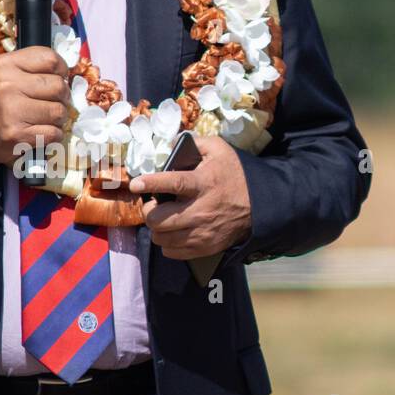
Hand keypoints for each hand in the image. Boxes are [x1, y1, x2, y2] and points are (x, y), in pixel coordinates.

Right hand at [0, 46, 71, 166]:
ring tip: (47, 117)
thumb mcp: (3, 72)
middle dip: (63, 96)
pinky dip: (54, 134)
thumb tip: (67, 72)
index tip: (60, 77)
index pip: (50, 59)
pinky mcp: (17, 135)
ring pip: (59, 111)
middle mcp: (7, 86)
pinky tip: (42, 131)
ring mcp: (12, 111)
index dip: (62, 69)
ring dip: (59, 117)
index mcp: (5, 65)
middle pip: (58, 86)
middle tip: (55, 101)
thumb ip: (31, 67)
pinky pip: (54, 133)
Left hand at [128, 135, 251, 257]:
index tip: (136, 184)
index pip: (173, 183)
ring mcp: (202, 232)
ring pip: (162, 238)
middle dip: (148, 212)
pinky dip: (167, 243)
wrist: (259, 205)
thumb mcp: (220, 150)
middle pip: (159, 219)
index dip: (151, 184)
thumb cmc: (234, 175)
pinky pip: (172, 252)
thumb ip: (196, 143)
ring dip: (156, 228)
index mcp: (203, 183)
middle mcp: (201, 210)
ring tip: (162, 219)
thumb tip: (171, 143)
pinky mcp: (204, 247)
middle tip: (153, 206)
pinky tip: (173, 232)